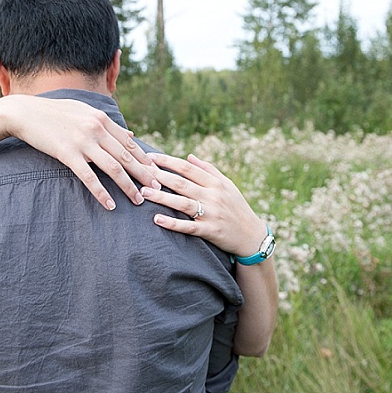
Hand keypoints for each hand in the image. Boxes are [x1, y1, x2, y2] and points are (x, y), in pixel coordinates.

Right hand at [0, 96, 159, 209]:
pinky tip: (110, 205)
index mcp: (101, 119)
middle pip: (126, 156)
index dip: (144, 159)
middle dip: (144, 174)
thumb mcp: (84, 111)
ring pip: (113, 168)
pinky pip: (89, 177)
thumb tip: (130, 135)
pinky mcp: (68, 154)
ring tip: (138, 199)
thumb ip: (108, 124)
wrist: (25, 112)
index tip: (156, 172)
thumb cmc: (55, 112)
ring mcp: (83, 142)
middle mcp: (96, 129)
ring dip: (128, 186)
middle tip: (158, 189)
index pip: (129, 143)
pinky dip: (101, 193)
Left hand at [140, 153, 267, 256]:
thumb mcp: (227, 185)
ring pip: (182, 203)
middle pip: (182, 183)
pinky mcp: (209, 231)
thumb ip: (208, 170)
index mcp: (216, 183)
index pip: (188, 168)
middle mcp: (213, 196)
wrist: (251, 236)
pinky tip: (156, 219)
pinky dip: (172, 223)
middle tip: (140, 171)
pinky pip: (188, 227)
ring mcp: (211, 214)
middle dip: (159, 176)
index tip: (150, 157)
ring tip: (143, 192)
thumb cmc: (237, 207)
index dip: (168, 162)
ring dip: (161, 197)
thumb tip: (188, 157)